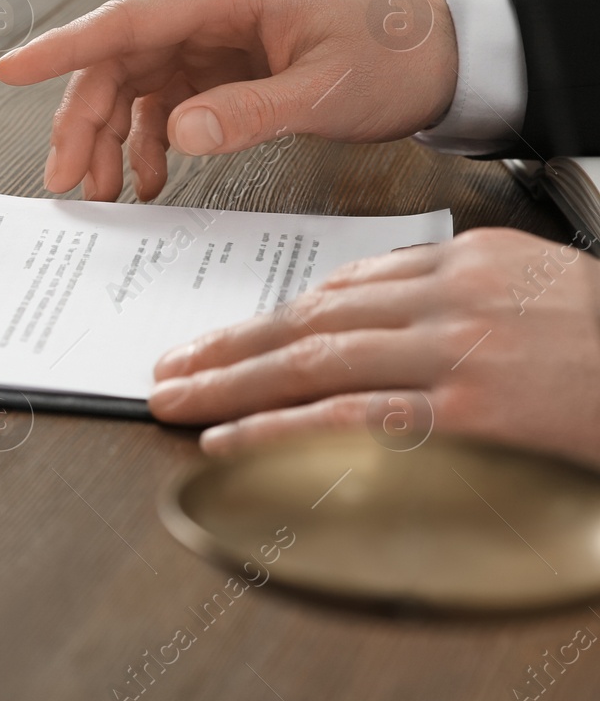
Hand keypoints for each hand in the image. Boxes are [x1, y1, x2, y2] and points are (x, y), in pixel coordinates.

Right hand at [0, 0, 458, 200]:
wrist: (446, 56)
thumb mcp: (325, 92)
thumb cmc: (396, 55)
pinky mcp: (226, 68)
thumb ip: (249, 114)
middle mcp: (213, 10)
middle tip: (65, 180)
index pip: (128, 19)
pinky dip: (153, 145)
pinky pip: (169, 106)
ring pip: (136, 86)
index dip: (64, 46)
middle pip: (120, 62)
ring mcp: (216, 39)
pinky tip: (151, 182)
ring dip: (112, 139)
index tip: (11, 68)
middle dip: (84, 121)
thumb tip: (178, 136)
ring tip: (101, 193)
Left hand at [149, 228, 599, 468]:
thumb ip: (447, 290)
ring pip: (314, 362)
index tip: (222, 337)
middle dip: (228, 345)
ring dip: (231, 383)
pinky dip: (280, 429)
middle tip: (168, 365)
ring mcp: (456, 353)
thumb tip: (356, 307)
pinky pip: (352, 420)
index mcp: (464, 262)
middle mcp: (449, 299)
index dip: (271, 318)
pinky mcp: (468, 411)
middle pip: (310, 321)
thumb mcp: (532, 284)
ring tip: (174, 398)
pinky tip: (229, 438)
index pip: (342, 288)